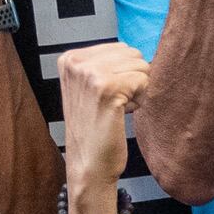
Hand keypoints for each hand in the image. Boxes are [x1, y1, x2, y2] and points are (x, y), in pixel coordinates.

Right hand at [57, 42, 151, 213]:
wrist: (89, 166)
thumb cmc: (95, 130)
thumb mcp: (89, 88)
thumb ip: (105, 65)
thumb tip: (139, 51)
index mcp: (70, 58)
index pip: (120, 47)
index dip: (124, 73)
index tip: (107, 97)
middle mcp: (76, 62)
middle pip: (132, 53)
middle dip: (132, 79)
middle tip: (114, 105)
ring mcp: (90, 74)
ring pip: (140, 66)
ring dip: (137, 89)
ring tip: (117, 110)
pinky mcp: (107, 88)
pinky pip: (143, 80)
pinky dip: (140, 99)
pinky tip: (122, 115)